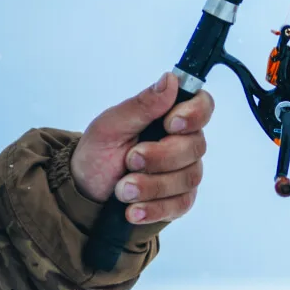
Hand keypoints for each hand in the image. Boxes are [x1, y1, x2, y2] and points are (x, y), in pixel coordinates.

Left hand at [71, 73, 214, 223]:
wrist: (86, 191)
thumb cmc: (99, 153)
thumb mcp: (111, 125)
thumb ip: (142, 104)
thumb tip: (170, 79)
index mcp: (171, 116)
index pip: (203, 105)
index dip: (194, 114)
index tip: (171, 123)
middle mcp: (184, 143)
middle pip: (195, 146)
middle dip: (161, 156)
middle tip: (130, 159)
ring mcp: (184, 172)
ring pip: (188, 178)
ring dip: (152, 185)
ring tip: (122, 189)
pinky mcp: (180, 200)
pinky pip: (180, 204)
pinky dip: (154, 208)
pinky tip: (133, 209)